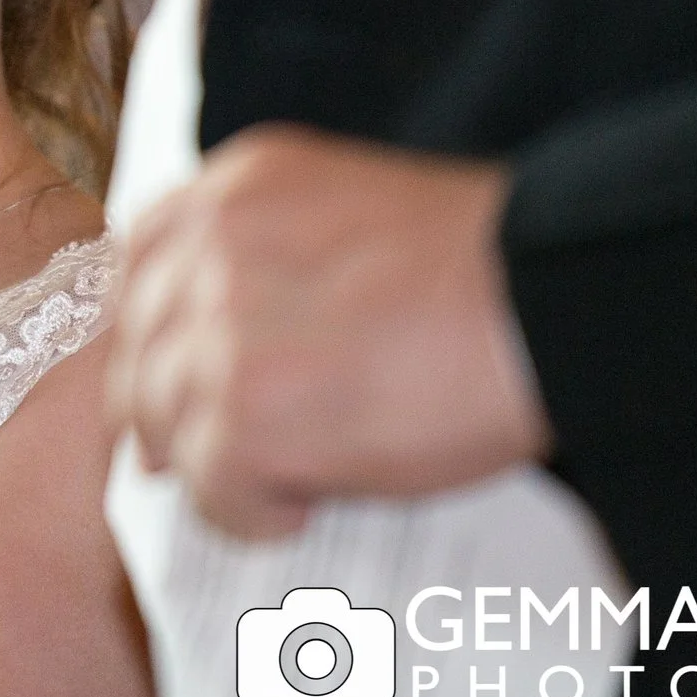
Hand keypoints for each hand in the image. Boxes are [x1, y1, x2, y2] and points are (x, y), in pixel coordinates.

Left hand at [106, 126, 550, 536]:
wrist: (559, 302)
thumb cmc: (486, 273)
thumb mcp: (348, 218)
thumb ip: (269, 260)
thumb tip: (204, 358)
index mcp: (239, 183)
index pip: (140, 262)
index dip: (156, 334)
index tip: (183, 379)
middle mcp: (214, 242)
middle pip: (138, 350)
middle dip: (173, 410)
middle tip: (232, 451)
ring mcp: (221, 326)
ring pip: (162, 424)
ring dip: (216, 464)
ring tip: (290, 477)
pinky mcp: (246, 410)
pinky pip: (207, 487)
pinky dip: (248, 513)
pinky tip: (304, 506)